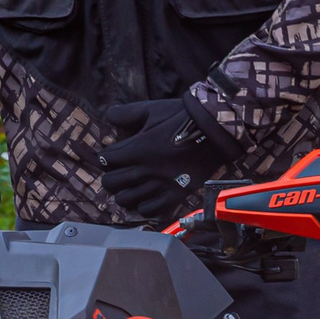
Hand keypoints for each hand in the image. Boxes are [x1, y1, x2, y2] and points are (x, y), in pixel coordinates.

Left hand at [102, 97, 239, 225]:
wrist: (214, 129)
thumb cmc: (181, 117)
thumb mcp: (151, 109)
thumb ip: (126, 113)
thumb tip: (108, 117)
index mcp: (138, 148)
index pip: (106, 159)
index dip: (105, 157)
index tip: (112, 155)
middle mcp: (146, 169)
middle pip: (112, 182)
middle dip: (110, 177)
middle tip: (117, 172)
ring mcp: (161, 184)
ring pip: (126, 199)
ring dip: (123, 193)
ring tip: (128, 187)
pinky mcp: (176, 195)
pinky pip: (150, 210)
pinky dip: (142, 206)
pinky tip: (145, 197)